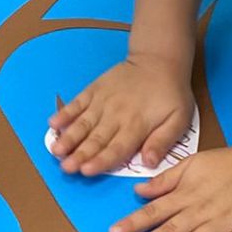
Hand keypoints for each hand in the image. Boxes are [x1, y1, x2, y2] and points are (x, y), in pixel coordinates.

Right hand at [49, 53, 193, 175]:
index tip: (86, 171)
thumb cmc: (170, 94)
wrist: (158, 60)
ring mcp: (102, 101)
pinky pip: (77, 103)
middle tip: (65, 168)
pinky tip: (53, 124)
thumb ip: (163, 141)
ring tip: (55, 150)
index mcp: (137, 125)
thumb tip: (149, 162)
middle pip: (96, 139)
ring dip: (68, 138)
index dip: (101, 161)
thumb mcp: (179, 119)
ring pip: (83, 123)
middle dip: (80, 155)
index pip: (117, 148)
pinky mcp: (94, 90)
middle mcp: (116, 115)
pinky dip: (65, 113)